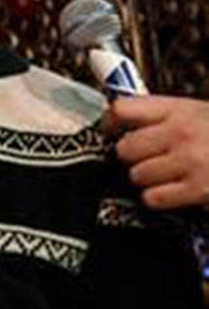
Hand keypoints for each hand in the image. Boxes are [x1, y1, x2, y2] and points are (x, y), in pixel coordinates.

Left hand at [105, 95, 208, 211]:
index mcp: (178, 109)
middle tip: (146, 158)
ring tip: (164, 175)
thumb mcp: (198, 112)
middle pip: (124, 148)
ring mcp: (189, 161)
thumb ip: (163, 115)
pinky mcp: (198, 189)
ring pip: (136, 175)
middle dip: (132, 156)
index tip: (111, 131)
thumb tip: (123, 121)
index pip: (121, 110)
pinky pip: (153, 198)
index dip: (110, 123)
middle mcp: (180, 133)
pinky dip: (158, 198)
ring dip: (146, 179)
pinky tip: (172, 191)